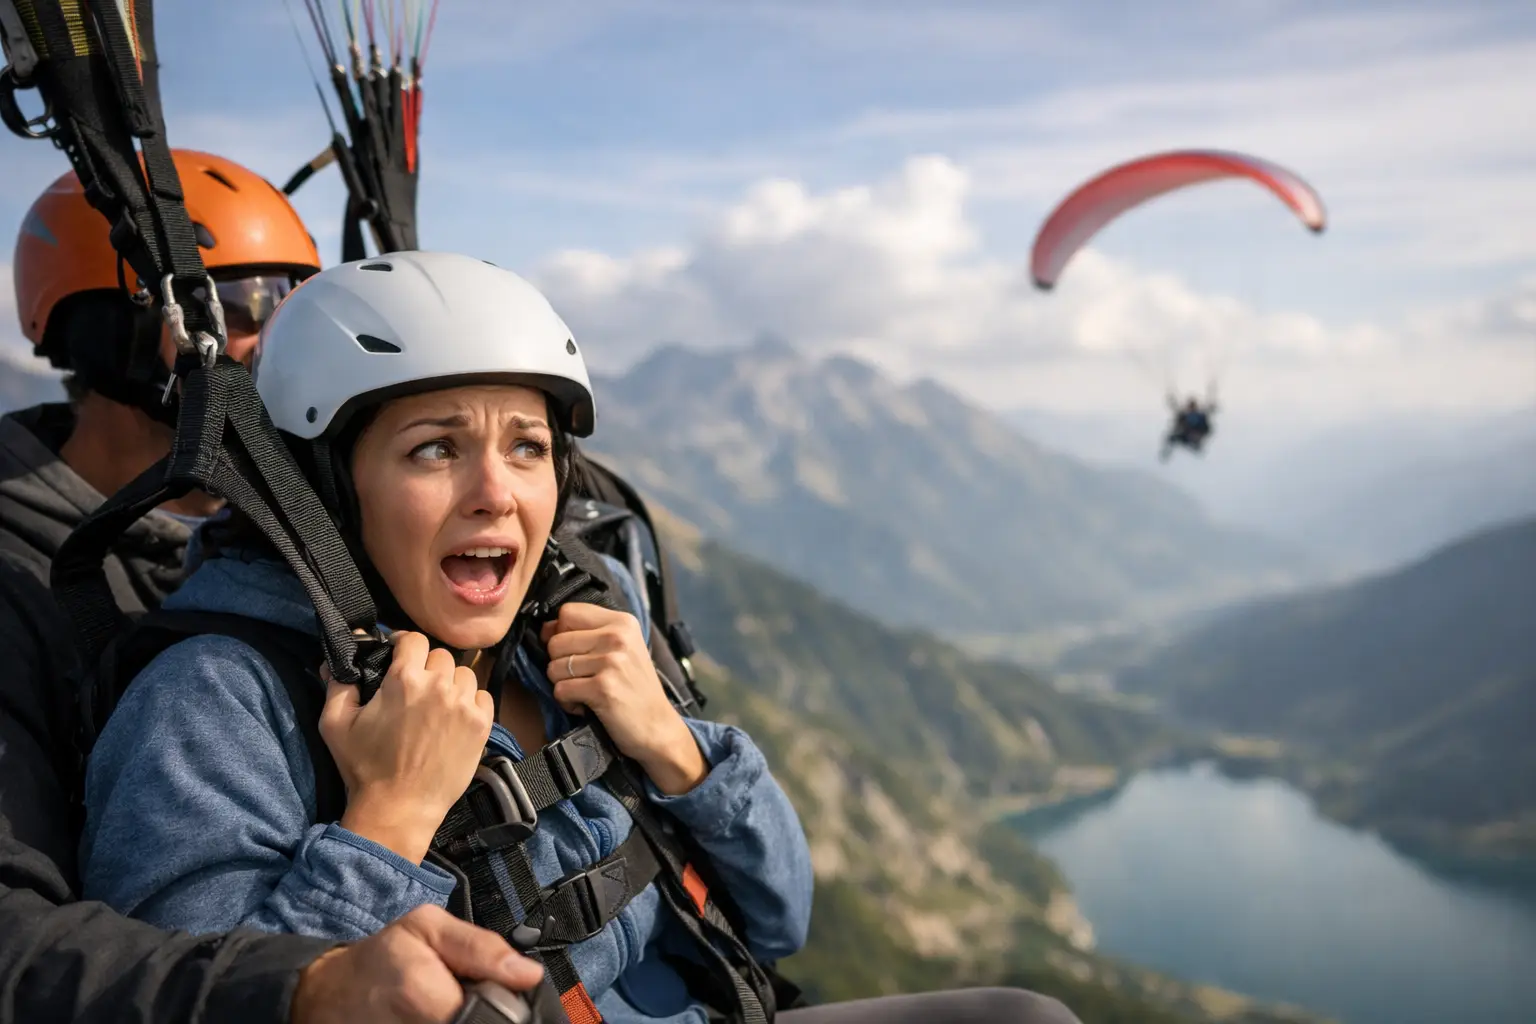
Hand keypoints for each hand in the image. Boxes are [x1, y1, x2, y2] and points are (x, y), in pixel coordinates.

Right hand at [291, 904, 542, 1023]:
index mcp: (423, 995)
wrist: (328, 995)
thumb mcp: (427, 927)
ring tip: (448, 1007)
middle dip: (485, 1015)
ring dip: (469, 1020)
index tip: (491, 989)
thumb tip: (529, 974)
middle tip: (465, 996)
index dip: (503, 1003)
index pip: (496, 1014)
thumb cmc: (380, 958)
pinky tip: (439, 1017)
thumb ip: (481, 947)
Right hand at [321, 632, 494, 861]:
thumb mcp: (336, 725)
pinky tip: (455, 717)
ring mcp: (464, 705)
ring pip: (463, 674)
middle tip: (415, 688)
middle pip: (440, 655)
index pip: (413, 638)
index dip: (404, 645)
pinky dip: (471, 701)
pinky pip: (483, 696)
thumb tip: (335, 661)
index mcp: (404, 679)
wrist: (399, 808)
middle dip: (426, 667)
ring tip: (436, 704)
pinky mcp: (482, 725)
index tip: (399, 657)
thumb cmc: (365, 768)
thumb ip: (337, 684)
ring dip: (450, 683)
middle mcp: (438, 686)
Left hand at [542, 604, 706, 794]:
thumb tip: (546, 629)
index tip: (571, 651)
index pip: (568, 612)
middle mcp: (618, 637)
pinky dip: (567, 703)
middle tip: (582, 678)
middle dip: (560, 664)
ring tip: (586, 691)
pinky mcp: (603, 688)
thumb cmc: (635, 688)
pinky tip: (586, 705)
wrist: (658, 726)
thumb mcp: (622, 649)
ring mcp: (611, 662)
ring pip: (554, 667)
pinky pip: (560, 690)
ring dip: (563, 685)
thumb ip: (589, 633)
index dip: (560, 632)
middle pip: (555, 641)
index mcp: (622, 622)